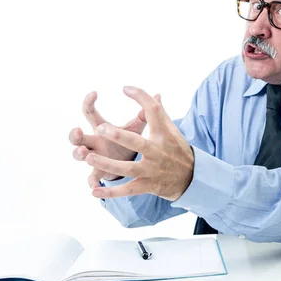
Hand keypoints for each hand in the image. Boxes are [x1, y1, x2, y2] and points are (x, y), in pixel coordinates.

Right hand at [69, 91, 158, 187]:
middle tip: (77, 131)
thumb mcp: (135, 127)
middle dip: (75, 135)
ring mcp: (96, 157)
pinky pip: (93, 178)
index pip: (90, 113)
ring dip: (79, 154)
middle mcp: (95, 142)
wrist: (130, 162)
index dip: (89, 102)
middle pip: (78, 137)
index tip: (94, 93)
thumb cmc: (130, 140)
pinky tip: (94, 187)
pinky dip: (92, 182)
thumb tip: (158, 95)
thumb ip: (145, 113)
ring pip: (81, 156)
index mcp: (102, 129)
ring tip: (83, 153)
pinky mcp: (100, 172)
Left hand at [84, 86, 194, 201]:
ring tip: (88, 157)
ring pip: (128, 168)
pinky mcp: (147, 185)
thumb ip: (160, 113)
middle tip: (101, 129)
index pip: (154, 112)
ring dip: (108, 164)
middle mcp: (157, 152)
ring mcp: (151, 170)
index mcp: (163, 134)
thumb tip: (156, 94)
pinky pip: (127, 190)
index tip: (126, 88)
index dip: (141, 98)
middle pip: (138, 143)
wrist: (192, 177)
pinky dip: (111, 193)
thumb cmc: (177, 149)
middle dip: (119, 136)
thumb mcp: (171, 130)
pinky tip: (94, 191)